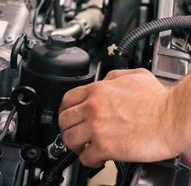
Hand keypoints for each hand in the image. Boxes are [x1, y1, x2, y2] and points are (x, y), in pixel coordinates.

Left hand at [58, 68, 178, 167]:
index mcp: (97, 90)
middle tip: (74, 133)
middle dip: (67, 128)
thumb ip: (112, 77)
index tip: (68, 116)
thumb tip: (104, 81)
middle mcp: (93, 107)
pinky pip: (85, 157)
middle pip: (64, 119)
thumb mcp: (133, 76)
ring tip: (83, 147)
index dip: (65, 110)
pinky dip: (88, 160)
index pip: (67, 99)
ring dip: (75, 145)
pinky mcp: (105, 146)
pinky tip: (96, 158)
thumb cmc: (158, 99)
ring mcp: (97, 126)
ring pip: (69, 139)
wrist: (173, 117)